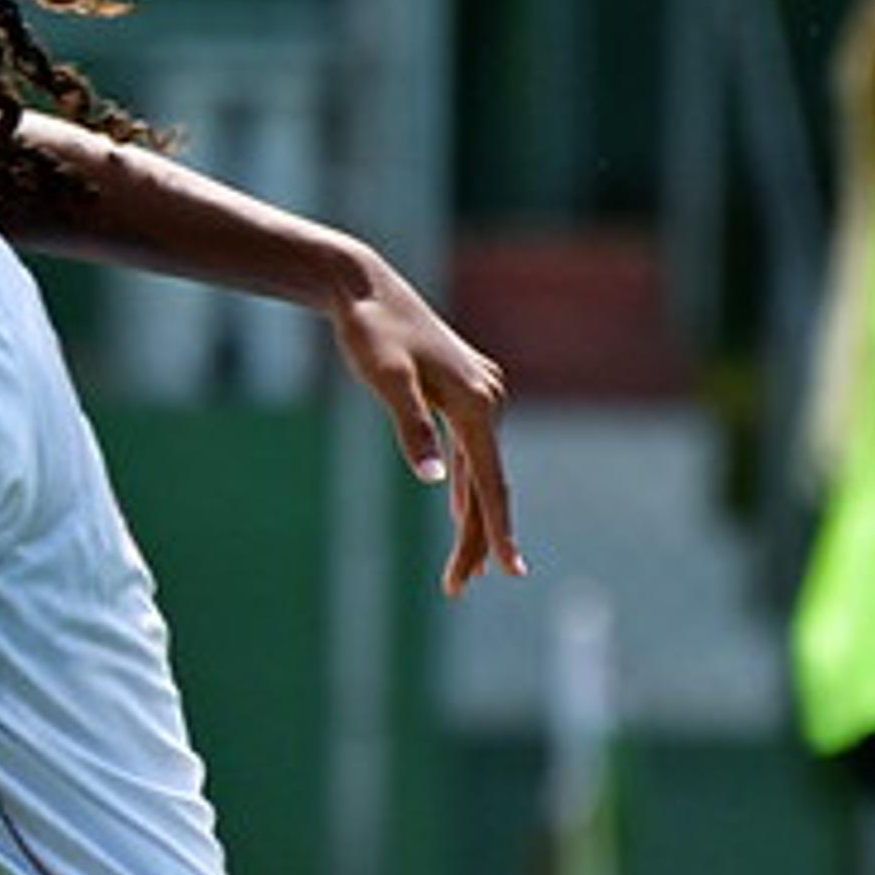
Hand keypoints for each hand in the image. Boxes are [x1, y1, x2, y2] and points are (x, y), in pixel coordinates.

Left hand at [326, 255, 523, 594]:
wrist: (365, 287)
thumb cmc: (370, 333)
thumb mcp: (386, 380)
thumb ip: (411, 428)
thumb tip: (433, 480)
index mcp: (477, 403)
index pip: (491, 482)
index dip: (499, 531)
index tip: (510, 571)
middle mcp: (492, 398)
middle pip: (488, 482)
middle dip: (476, 538)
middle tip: (457, 587)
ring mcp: (484, 392)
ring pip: (482, 468)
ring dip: (473, 517)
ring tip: (464, 569)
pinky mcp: (468, 389)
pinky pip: (473, 449)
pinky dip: (467, 483)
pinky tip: (460, 511)